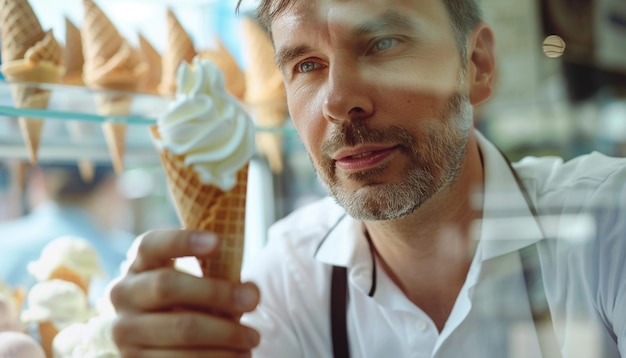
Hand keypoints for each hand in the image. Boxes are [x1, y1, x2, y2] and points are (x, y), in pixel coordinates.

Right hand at [110, 229, 260, 356]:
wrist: (152, 340)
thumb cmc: (185, 302)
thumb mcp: (193, 282)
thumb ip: (219, 279)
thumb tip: (251, 293)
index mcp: (139, 265)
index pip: (152, 244)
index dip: (182, 241)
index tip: (217, 242)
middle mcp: (123, 294)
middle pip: (167, 286)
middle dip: (216, 293)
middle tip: (253, 301)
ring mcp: (124, 331)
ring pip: (180, 328)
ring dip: (224, 334)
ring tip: (252, 338)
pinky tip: (239, 355)